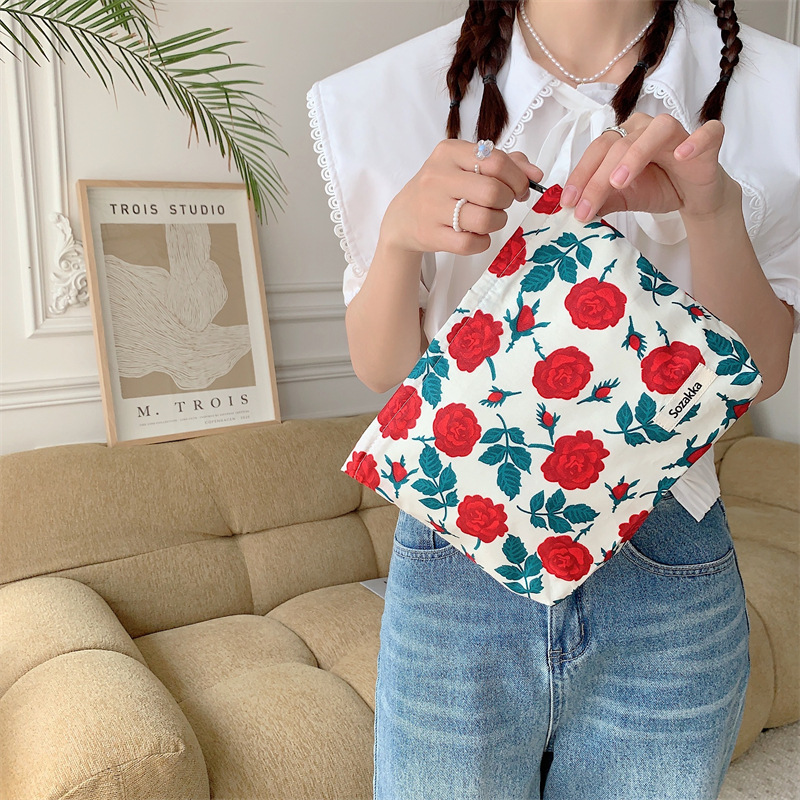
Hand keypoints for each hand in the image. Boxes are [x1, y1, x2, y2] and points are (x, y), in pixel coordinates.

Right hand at [379, 139, 543, 256]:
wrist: (403, 217)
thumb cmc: (442, 188)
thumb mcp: (467, 166)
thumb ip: (505, 163)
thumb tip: (536, 174)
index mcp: (449, 152)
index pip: (496, 161)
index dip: (517, 178)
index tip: (519, 188)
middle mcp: (438, 176)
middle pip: (493, 191)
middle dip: (507, 201)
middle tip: (502, 204)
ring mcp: (432, 207)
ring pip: (484, 218)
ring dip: (498, 222)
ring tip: (491, 219)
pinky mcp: (431, 234)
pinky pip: (470, 243)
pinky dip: (482, 241)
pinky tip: (477, 235)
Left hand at [561, 113, 740, 222]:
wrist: (693, 196)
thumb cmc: (657, 188)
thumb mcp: (623, 198)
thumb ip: (602, 200)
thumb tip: (573, 210)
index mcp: (624, 140)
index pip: (597, 151)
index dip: (581, 175)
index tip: (569, 202)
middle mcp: (646, 130)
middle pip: (620, 144)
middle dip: (599, 178)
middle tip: (587, 206)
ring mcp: (678, 133)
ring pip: (656, 130)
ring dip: (636, 154)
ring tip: (620, 182)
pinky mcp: (708, 141)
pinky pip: (707, 133)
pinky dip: (695, 141)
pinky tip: (682, 155)